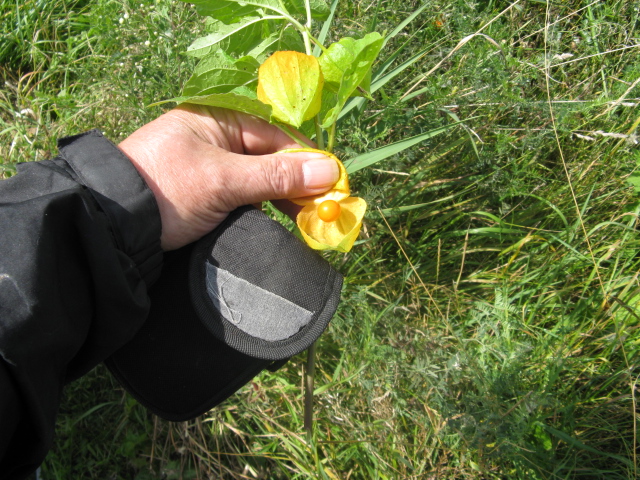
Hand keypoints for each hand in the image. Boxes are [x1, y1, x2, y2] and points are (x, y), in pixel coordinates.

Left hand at [118, 105, 338, 249]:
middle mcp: (219, 138)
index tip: (334, 186)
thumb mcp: (224, 180)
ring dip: (284, 199)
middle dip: (299, 184)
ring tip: (307, 222)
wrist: (111, 225)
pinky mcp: (207, 193)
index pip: (277, 136)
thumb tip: (330, 171)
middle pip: (271, 158)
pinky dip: (264, 208)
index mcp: (220, 119)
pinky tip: (281, 222)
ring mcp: (213, 167)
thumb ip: (277, 176)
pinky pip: (246, 195)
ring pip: (261, 180)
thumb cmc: (167, 189)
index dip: (308, 161)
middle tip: (324, 211)